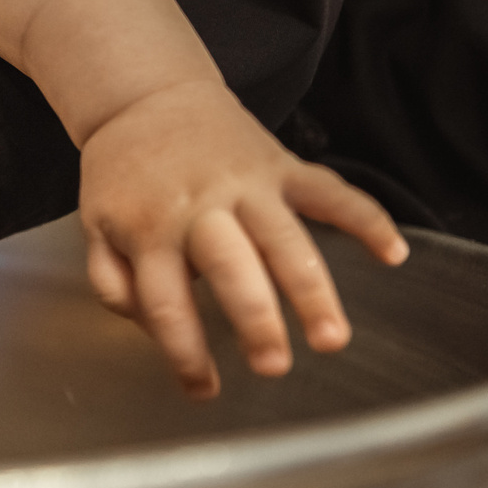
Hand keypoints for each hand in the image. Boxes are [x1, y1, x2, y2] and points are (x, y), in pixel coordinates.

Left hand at [76, 80, 408, 397]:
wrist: (146, 97)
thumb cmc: (125, 174)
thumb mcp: (95, 225)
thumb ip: (111, 280)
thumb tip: (146, 324)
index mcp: (151, 229)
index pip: (166, 302)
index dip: (184, 351)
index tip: (203, 389)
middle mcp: (202, 208)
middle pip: (232, 268)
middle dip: (255, 318)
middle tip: (273, 364)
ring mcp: (246, 186)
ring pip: (286, 239)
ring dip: (312, 289)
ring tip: (331, 337)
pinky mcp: (281, 167)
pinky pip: (330, 192)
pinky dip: (366, 219)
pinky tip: (392, 253)